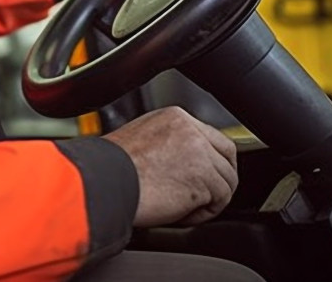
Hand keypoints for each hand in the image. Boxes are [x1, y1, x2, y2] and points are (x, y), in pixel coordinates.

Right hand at [103, 106, 237, 226]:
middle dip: (220, 179)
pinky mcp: (203, 179)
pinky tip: (181, 213)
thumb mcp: (143, 138)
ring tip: (183, 207)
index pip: (214, 138)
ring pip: (227, 181)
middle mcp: (191, 131)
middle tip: (203, 196)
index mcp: (176, 118)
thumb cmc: (112, 168)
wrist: (103, 182)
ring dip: (210, 198)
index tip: (206, 176)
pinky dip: (204, 212)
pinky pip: (220, 200)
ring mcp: (200, 154)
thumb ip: (170, 142)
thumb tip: (185, 161)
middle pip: (228, 157)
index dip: (212, 162)